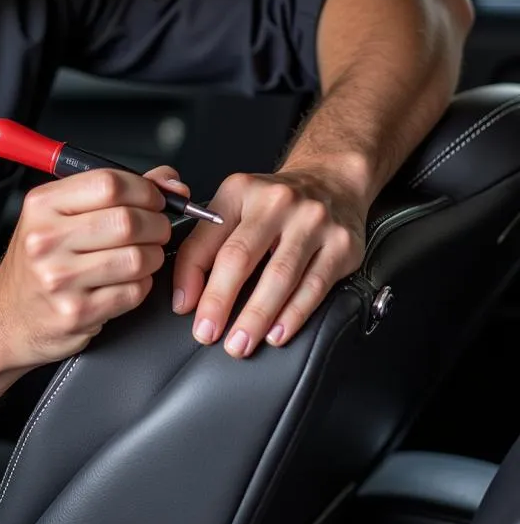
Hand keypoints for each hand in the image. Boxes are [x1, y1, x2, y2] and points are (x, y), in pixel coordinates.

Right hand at [0, 166, 186, 368]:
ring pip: (137, 258)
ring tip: (142, 257)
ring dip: (153, 257)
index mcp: (42, 205)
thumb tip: (170, 180)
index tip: (155, 199)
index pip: (109, 183)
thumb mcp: (62, 214)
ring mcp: (60, 279)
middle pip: (128, 220)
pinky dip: (142, 285)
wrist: (7, 316)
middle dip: (156, 225)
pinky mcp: (76, 312)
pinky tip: (126, 282)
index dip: (145, 189)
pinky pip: (133, 292)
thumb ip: (115, 191)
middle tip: (156, 230)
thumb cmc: (41, 261)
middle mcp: (46, 239)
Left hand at [171, 168, 366, 357]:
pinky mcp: (342, 245)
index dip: (190, 275)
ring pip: (279, 277)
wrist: (332, 180)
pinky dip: (293, 315)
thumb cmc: (276, 202)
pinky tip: (277, 333)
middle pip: (241, 257)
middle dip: (220, 301)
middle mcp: (277, 202)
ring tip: (240, 342)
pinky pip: (313, 287)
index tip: (183, 307)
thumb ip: (208, 241)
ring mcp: (313, 222)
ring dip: (256, 317)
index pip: (207, 237)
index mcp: (241, 190)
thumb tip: (186, 294)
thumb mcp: (237, 204)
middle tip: (206, 332)